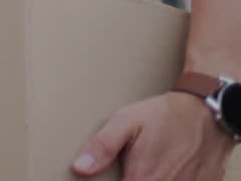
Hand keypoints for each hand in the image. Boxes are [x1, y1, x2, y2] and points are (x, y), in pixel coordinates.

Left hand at [72, 92, 235, 179]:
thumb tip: (80, 168)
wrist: (206, 112)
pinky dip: (172, 178)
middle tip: (135, 164)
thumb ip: (102, 147)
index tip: (118, 173)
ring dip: (153, 177)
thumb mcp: (126, 122)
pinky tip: (169, 168)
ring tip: (151, 163)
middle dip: (132, 178)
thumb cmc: (165, 115)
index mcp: (144, 178)